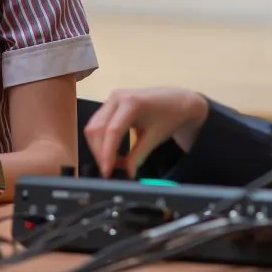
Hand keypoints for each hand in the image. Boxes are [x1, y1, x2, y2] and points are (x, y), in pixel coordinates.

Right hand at [81, 88, 208, 177]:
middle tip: (108, 170)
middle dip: (99, 152)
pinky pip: (98, 123)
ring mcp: (111, 98)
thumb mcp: (154, 138)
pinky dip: (101, 139)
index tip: (107, 172)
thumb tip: (126, 173)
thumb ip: (138, 156)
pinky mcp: (110, 103)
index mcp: (130, 103)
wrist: (177, 100)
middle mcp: (116, 97)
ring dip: (98, 147)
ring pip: (93, 126)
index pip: (111, 131)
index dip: (107, 154)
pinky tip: (110, 151)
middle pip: (97, 129)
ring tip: (110, 163)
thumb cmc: (169, 117)